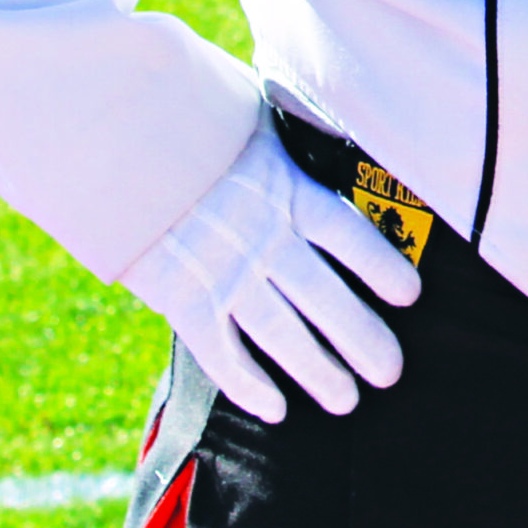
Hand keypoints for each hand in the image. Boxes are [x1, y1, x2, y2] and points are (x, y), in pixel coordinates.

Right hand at [120, 110, 421, 421]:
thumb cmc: (192, 120)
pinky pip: (222, 354)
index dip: (382, 268)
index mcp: (288, 191)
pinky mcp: (182, 301)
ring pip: (282, 336)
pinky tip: (275, 409)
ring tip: (347, 399)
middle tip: (390, 371)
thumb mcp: (256, 117)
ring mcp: (224, 274)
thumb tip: (335, 122)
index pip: (351, 236)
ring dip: (318, 372)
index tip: (411, 295)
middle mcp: (264, 239)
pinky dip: (249, 385)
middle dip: (363, 340)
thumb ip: (295, 134)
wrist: (116, 143)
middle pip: (327, 299)